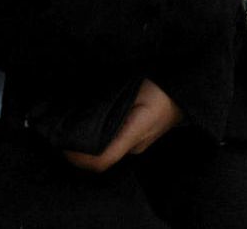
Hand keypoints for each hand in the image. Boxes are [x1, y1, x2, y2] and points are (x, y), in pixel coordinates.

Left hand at [62, 79, 184, 171]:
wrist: (187, 88)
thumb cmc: (162, 86)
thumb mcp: (136, 89)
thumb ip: (111, 102)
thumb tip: (82, 110)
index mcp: (136, 133)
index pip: (102, 160)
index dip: (78, 157)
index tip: (61, 143)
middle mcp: (135, 145)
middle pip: (100, 159)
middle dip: (77, 150)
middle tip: (59, 130)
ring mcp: (137, 144)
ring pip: (105, 152)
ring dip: (86, 145)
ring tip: (70, 124)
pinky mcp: (136, 139)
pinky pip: (112, 145)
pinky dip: (96, 139)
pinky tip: (88, 124)